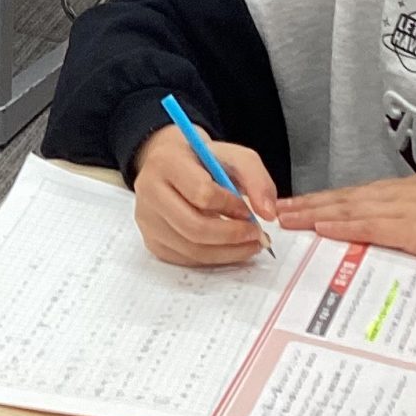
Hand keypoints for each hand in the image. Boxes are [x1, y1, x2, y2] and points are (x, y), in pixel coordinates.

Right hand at [131, 125, 278, 267]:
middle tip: (256, 235)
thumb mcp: (233, 156)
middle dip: (232, 236)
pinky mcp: (151, 240)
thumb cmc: (203, 160)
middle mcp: (149, 191)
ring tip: (249, 243)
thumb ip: (256, 178)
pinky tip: (228, 248)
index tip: (249, 210)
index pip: (201, 193)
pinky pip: (186, 259)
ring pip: (191, 249)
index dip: (231, 207)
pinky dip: (213, 258)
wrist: (172, 164)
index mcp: (167, 162)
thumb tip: (268, 213)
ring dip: (228, 252)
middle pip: (194, 227)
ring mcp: (147, 219)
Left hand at [277, 174, 415, 267]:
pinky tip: (320, 227)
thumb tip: (415, 240)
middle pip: (349, 198)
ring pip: (350, 208)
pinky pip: (370, 225)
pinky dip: (342, 225)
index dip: (333, 201)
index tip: (307, 205)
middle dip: (313, 203)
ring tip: (287, 216)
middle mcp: (406, 194)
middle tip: (281, 208)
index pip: (364, 196)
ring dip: (315, 212)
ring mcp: (409, 209)